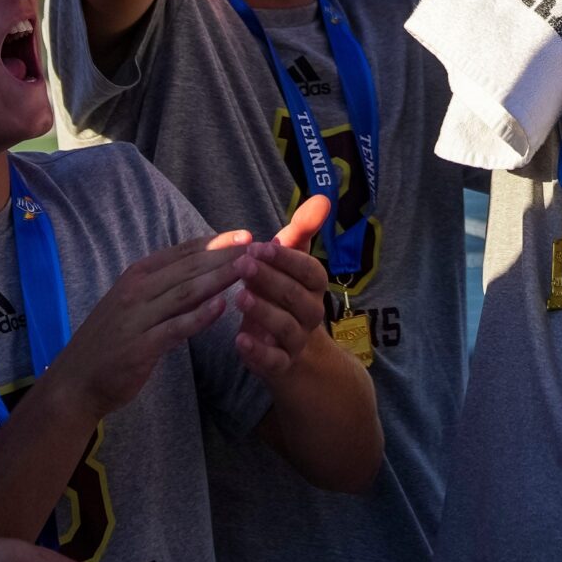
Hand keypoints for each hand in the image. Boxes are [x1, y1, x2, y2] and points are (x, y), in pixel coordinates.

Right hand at [42, 234, 246, 419]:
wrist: (75, 382)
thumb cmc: (110, 342)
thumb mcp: (134, 303)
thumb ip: (165, 287)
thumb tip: (204, 270)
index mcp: (137, 276)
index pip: (183, 252)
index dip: (216, 242)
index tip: (246, 236)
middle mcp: (136, 290)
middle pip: (190, 267)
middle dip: (226, 255)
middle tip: (259, 246)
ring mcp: (137, 317)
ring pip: (186, 292)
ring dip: (220, 278)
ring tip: (249, 269)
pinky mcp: (141, 346)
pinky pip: (175, 327)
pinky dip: (199, 316)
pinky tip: (222, 308)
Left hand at [225, 195, 334, 380]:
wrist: (295, 352)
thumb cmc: (287, 296)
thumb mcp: (293, 264)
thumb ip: (302, 232)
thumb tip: (322, 196)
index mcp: (314, 287)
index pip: (309, 271)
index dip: (287, 259)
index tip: (259, 246)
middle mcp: (311, 313)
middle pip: (296, 297)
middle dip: (271, 280)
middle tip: (243, 265)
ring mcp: (297, 340)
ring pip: (287, 327)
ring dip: (264, 312)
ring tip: (239, 298)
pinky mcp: (281, 364)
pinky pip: (275, 361)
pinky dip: (259, 352)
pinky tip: (239, 340)